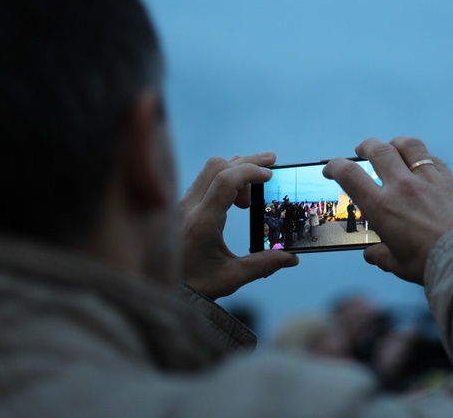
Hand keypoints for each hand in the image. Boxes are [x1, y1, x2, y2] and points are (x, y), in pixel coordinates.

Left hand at [179, 152, 298, 298]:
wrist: (161, 289)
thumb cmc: (195, 286)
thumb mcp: (231, 278)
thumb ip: (263, 265)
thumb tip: (291, 258)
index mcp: (202, 222)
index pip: (225, 181)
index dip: (250, 172)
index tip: (270, 176)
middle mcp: (188, 208)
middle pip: (217, 166)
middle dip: (247, 162)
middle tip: (272, 162)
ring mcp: (182, 205)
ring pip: (209, 170)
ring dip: (236, 169)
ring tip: (259, 181)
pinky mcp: (181, 207)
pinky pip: (203, 180)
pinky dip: (224, 179)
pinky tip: (239, 193)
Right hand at [323, 137, 452, 284]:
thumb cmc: (430, 264)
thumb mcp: (398, 264)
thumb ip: (381, 256)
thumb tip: (372, 255)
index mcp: (381, 207)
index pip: (348, 174)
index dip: (335, 166)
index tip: (331, 169)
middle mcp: (401, 186)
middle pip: (377, 150)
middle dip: (365, 147)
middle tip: (362, 150)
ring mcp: (427, 179)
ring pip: (407, 145)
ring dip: (395, 143)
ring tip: (392, 147)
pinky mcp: (450, 180)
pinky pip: (432, 159)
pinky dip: (423, 158)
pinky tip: (423, 164)